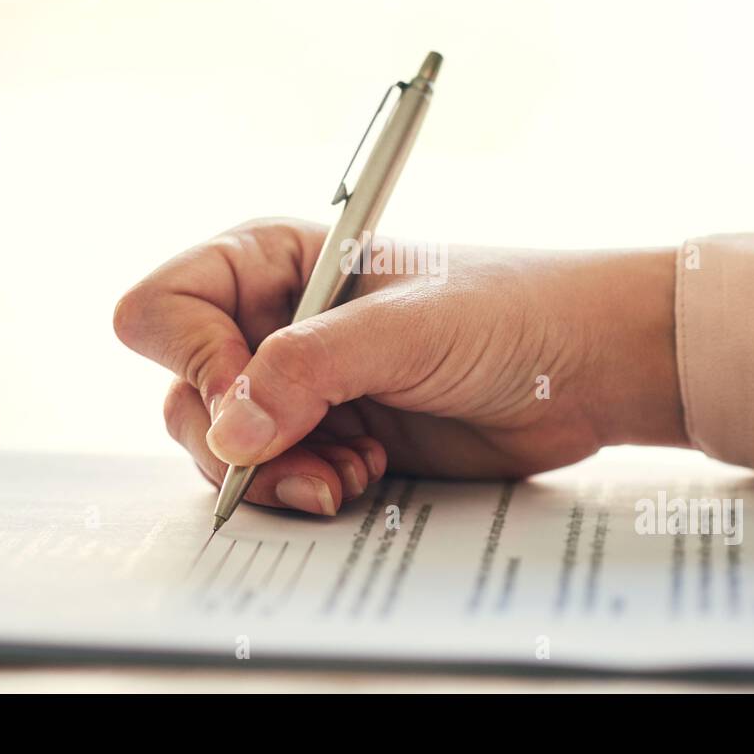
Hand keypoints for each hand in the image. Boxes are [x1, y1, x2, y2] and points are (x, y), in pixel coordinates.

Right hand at [113, 219, 686, 515]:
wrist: (586, 370)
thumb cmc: (510, 310)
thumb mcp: (406, 327)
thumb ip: (307, 369)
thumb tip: (227, 434)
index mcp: (273, 261)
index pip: (167, 307)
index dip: (193, 360)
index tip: (247, 398)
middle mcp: (272, 322)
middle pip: (184, 394)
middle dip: (237, 440)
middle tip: (308, 455)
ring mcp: (298, 386)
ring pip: (222, 449)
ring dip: (276, 475)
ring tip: (351, 471)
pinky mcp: (328, 438)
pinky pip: (273, 482)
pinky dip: (304, 492)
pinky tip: (364, 478)